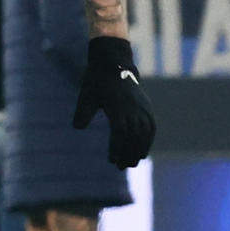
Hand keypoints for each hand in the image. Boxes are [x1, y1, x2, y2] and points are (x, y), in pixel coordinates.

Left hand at [75, 35, 157, 167]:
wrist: (114, 63)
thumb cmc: (96, 81)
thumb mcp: (86, 95)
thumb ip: (83, 111)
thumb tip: (77, 127)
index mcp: (117, 105)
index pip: (120, 131)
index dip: (117, 147)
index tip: (111, 160)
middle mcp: (132, 107)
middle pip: (134, 135)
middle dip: (128, 153)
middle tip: (121, 166)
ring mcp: (142, 107)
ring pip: (145, 133)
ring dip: (140, 149)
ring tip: (131, 163)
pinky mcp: (146, 106)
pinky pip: (151, 126)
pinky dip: (149, 140)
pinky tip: (143, 152)